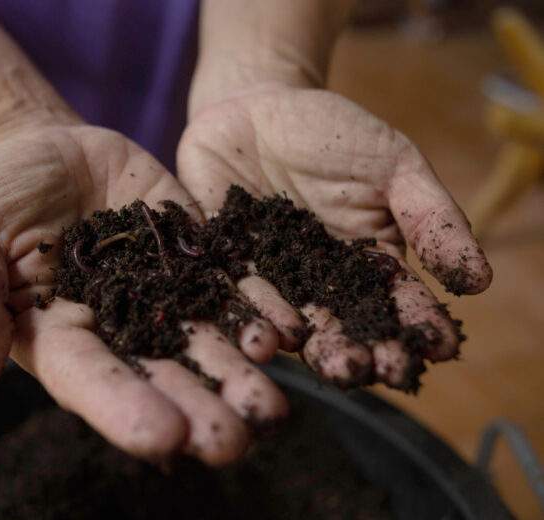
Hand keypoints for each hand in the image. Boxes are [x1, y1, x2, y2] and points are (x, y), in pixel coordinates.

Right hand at [0, 114, 286, 464]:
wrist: (45, 150)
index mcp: (59, 336)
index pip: (91, 381)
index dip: (125, 408)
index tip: (165, 437)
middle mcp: (118, 327)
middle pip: (160, 373)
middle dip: (198, 407)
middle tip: (235, 441)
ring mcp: (162, 291)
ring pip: (205, 337)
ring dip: (240, 371)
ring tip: (274, 405)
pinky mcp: (194, 253)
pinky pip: (230, 281)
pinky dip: (258, 306)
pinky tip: (290, 329)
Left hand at [178, 82, 492, 387]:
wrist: (253, 107)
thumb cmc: (333, 134)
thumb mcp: (392, 166)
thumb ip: (430, 218)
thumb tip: (479, 281)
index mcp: (364, 264)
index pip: (394, 303)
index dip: (415, 327)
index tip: (433, 350)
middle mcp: (316, 282)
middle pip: (339, 325)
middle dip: (354, 350)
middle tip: (365, 371)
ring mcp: (267, 277)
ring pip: (287, 318)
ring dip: (305, 344)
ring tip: (323, 363)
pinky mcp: (221, 264)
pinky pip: (233, 291)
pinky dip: (248, 313)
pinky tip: (265, 335)